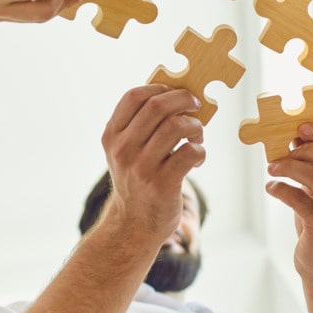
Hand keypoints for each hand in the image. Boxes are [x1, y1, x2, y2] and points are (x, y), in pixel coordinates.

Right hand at [101, 85, 205, 238]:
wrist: (134, 225)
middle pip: (157, 107)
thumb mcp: (127, 151)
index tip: (175, 93)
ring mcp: (142, 167)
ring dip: (195, 126)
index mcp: (112, 136)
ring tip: (197, 135)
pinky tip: (197, 158)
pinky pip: (190, 152)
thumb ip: (141, 124)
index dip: (160, 88)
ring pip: (176, 126)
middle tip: (196, 106)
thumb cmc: (139, 178)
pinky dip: (200, 150)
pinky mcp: (163, 183)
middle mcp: (123, 150)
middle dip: (183, 100)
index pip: (133, 96)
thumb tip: (179, 94)